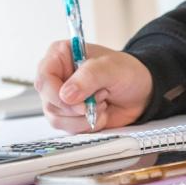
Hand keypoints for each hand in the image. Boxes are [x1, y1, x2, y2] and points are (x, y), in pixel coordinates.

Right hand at [34, 39, 152, 132]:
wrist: (141, 91)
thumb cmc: (126, 71)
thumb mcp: (111, 68)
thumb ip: (89, 77)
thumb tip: (66, 95)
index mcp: (61, 56)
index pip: (44, 77)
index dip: (56, 94)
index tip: (77, 101)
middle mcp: (57, 77)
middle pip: (49, 102)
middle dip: (76, 108)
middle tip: (100, 99)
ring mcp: (62, 98)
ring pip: (57, 119)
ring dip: (84, 117)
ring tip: (102, 103)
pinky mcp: (70, 116)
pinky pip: (69, 128)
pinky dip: (87, 125)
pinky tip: (101, 113)